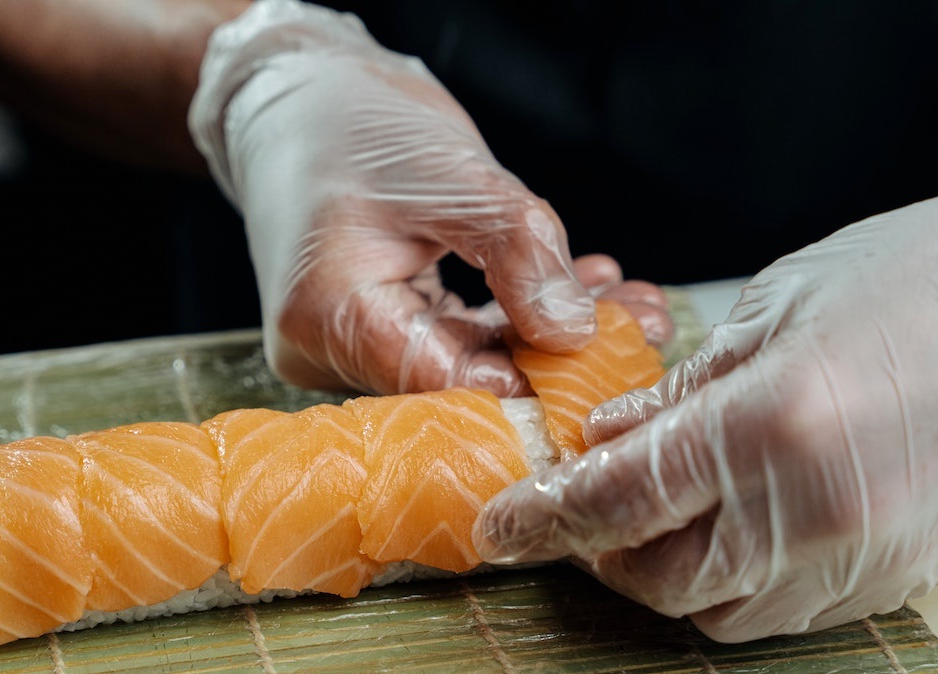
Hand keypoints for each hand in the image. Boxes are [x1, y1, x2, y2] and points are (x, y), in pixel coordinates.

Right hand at [188, 0, 670, 394]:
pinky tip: (579, 289)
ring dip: (545, 333)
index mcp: (328, 314)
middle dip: (556, 355)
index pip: (438, 382)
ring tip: (627, 304)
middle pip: (457, 380)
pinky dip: (514, 315)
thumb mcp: (452, 175)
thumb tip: (576, 335)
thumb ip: (519, 255)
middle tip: (640, 329)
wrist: (298, 98)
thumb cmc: (353, 123)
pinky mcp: (375, 330)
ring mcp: (349, 344)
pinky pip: (455, 337)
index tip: (605, 370)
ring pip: (465, 360)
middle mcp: (328, 348)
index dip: (526, 386)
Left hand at [474, 140, 937, 640]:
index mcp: (769, 426)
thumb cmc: (930, 276)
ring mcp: (860, 558)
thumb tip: (613, 436)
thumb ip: (685, 388)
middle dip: (602, 553)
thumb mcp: (780, 307)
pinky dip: (737, 581)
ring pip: (720, 612)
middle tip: (580, 506)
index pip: (618, 501)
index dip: (544, 520)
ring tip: (656, 516)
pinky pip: (786, 611)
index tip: (501, 526)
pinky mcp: (896, 578)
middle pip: (659, 579)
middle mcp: (811, 513)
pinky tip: (732, 529)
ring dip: (668, 573)